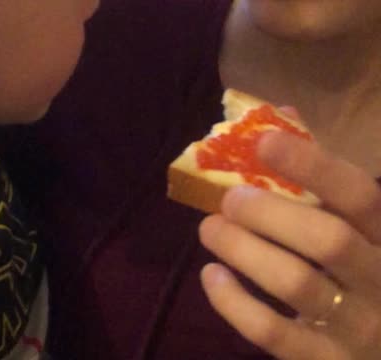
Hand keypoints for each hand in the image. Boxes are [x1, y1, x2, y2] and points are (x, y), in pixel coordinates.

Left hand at [198, 130, 380, 358]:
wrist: (379, 350)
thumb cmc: (369, 281)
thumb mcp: (364, 233)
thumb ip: (328, 187)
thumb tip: (279, 124)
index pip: (361, 196)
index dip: (313, 165)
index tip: (263, 142)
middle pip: (327, 240)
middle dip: (269, 213)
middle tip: (229, 198)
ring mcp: (357, 329)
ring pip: (295, 284)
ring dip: (243, 249)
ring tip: (209, 228)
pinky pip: (271, 332)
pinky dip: (233, 302)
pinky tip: (211, 275)